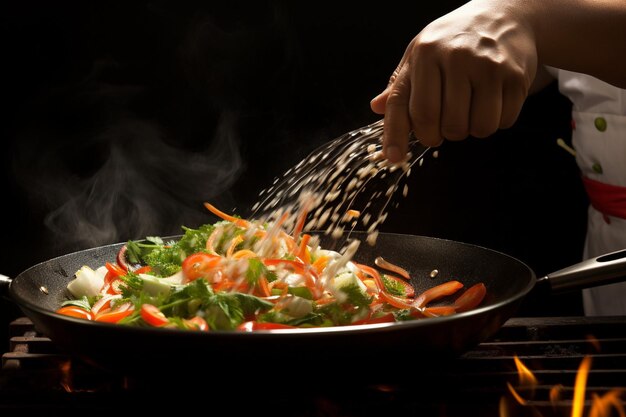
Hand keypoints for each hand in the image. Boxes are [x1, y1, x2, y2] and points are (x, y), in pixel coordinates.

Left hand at [371, 0, 536, 161]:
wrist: (505, 15)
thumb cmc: (454, 40)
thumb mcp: (420, 53)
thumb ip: (400, 84)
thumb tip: (376, 107)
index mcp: (426, 53)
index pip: (411, 108)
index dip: (399, 137)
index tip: (393, 158)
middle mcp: (456, 57)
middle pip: (445, 126)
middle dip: (442, 134)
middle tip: (446, 120)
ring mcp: (488, 66)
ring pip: (476, 128)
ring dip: (471, 129)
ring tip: (470, 107)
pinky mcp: (515, 76)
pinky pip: (503, 122)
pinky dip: (497, 121)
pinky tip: (492, 100)